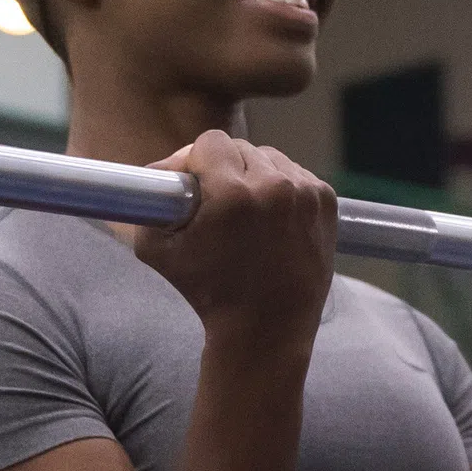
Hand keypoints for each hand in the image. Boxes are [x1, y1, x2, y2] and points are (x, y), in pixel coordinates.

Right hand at [134, 132, 337, 344]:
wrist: (267, 328)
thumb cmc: (207, 292)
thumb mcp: (156, 249)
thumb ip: (146, 201)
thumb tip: (158, 168)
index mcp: (233, 193)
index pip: (210, 142)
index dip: (195, 161)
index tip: (192, 184)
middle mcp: (275, 187)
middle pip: (240, 147)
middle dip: (224, 168)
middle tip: (216, 201)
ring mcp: (305, 193)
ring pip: (270, 158)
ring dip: (254, 175)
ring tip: (245, 212)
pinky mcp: (326, 202)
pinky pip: (295, 176)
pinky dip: (281, 189)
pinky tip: (271, 219)